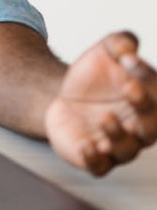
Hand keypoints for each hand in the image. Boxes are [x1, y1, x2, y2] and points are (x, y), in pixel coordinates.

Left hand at [45, 32, 156, 175]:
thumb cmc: (94, 77)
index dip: (146, 75)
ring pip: (127, 149)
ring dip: (118, 135)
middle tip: (130, 89)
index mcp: (148, 101)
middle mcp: (138, 127)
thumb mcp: (105, 52)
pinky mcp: (94, 157)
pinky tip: (88, 146)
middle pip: (151, 127)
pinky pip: (99, 166)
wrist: (61, 96)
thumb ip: (119, 42)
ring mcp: (117, 144)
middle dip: (143, 109)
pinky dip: (94, 159)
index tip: (127, 59)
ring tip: (105, 118)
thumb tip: (128, 47)